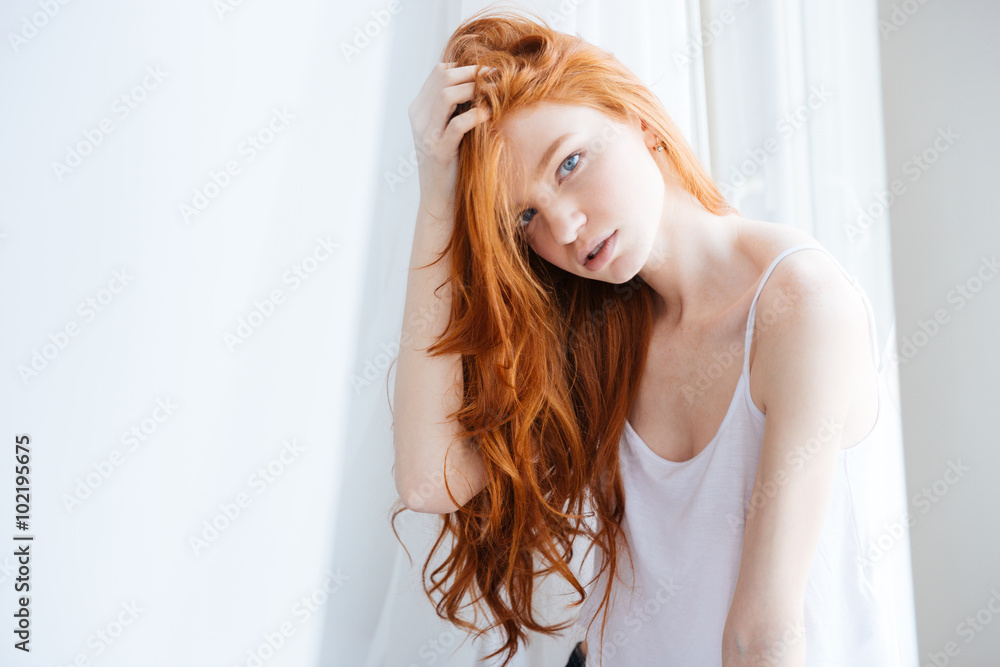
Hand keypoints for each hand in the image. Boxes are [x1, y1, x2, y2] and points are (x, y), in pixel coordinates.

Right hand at [407, 62, 493, 221]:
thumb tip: (479, 82)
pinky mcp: (439, 152)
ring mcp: (427, 135)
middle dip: (472, 72)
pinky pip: (457, 125)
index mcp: (419, 110)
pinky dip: (476, 116)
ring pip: (446, 95)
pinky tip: (490, 114)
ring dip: (474, 89)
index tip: (488, 70)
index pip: (439, 72)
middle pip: (442, 78)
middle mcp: (419, 119)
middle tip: (497, 75)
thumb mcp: (447, 129)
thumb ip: (455, 107)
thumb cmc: (450, 162)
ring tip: (495, 91)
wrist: (439, 199)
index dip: (464, 66)